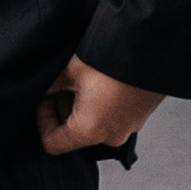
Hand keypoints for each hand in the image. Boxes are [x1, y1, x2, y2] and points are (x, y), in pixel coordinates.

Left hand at [38, 58, 165, 161]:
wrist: (154, 45)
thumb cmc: (111, 58)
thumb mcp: (69, 70)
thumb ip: (48, 86)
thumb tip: (36, 89)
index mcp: (91, 131)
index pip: (52, 144)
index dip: (41, 120)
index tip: (43, 97)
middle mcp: (112, 136)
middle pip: (74, 134)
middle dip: (61, 109)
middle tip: (60, 83)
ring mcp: (130, 127)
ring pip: (93, 124)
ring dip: (81, 105)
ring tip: (80, 78)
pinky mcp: (140, 115)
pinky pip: (112, 116)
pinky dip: (101, 103)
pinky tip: (100, 79)